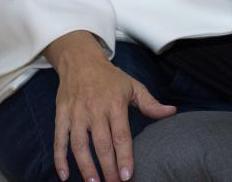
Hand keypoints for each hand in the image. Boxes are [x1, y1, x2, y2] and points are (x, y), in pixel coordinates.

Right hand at [45, 31, 175, 181]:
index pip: (121, 135)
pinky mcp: (61, 115)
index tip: (127, 175)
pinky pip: (59, 139)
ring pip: (79, 145)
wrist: (81, 61)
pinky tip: (65, 175)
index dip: (124, 157)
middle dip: (107, 167)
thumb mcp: (133, 86)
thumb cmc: (110, 77)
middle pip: (101, 144)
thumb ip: (151, 104)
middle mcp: (95, 110)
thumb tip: (171, 112)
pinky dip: (59, 158)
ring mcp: (76, 113)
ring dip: (85, 166)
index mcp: (115, 104)